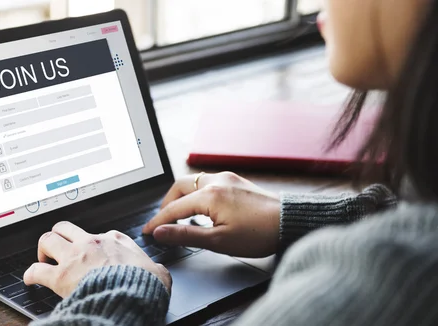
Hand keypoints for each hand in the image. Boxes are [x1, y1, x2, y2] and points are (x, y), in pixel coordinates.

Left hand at [24, 221, 171, 297]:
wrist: (131, 296)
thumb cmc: (144, 285)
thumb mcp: (158, 272)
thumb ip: (155, 268)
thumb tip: (159, 272)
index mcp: (115, 240)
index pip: (99, 234)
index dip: (93, 243)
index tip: (91, 252)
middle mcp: (92, 243)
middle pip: (66, 227)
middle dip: (59, 235)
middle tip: (58, 248)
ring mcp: (74, 257)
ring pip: (48, 239)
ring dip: (43, 249)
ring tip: (43, 258)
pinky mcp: (61, 276)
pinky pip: (36, 270)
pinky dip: (31, 273)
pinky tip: (30, 278)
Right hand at [142, 172, 280, 257]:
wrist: (290, 222)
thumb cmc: (259, 233)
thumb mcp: (218, 241)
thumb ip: (186, 235)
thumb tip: (161, 232)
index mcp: (209, 195)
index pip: (174, 208)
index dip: (158, 221)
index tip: (147, 231)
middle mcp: (216, 181)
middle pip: (179, 186)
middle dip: (167, 203)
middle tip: (163, 221)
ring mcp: (227, 178)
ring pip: (193, 181)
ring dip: (182, 197)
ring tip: (180, 216)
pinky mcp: (236, 181)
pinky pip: (207, 182)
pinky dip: (197, 193)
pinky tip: (201, 208)